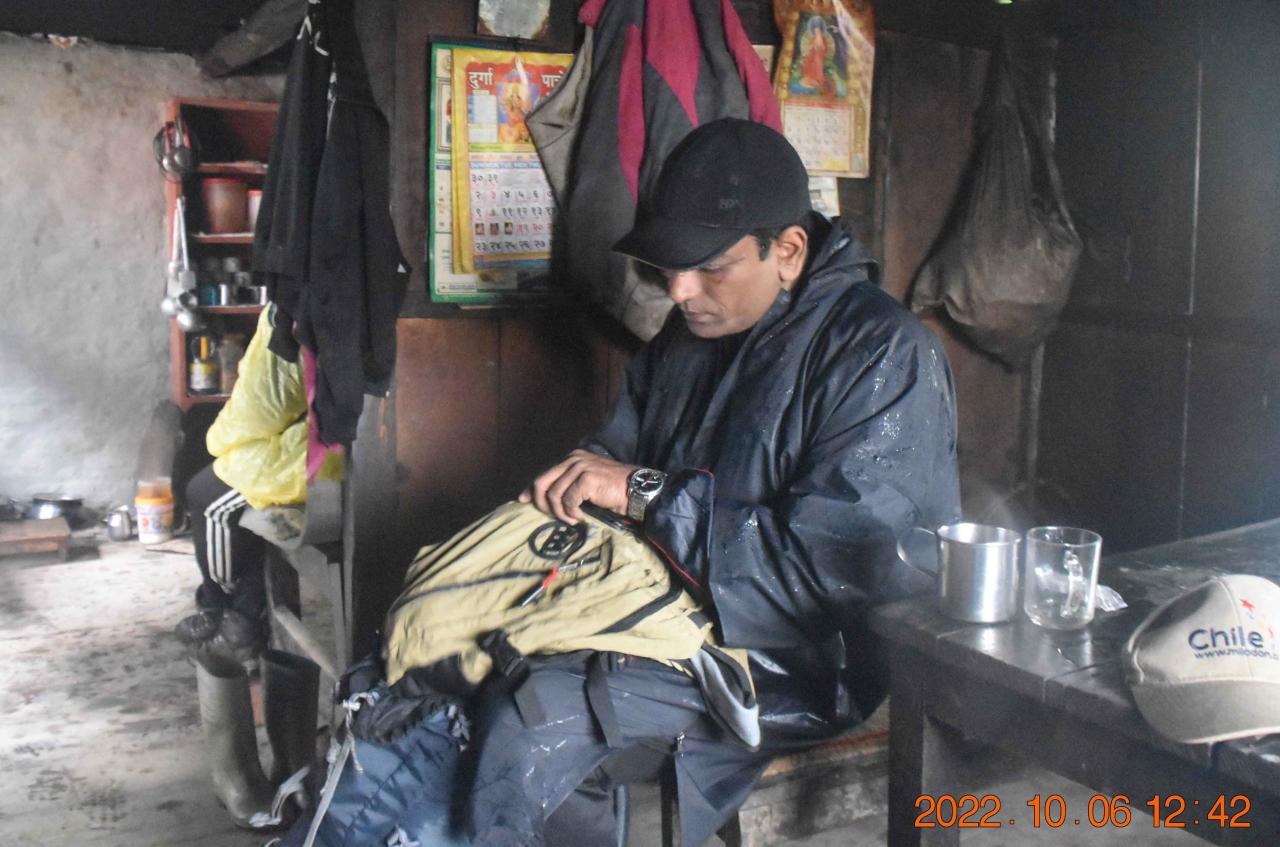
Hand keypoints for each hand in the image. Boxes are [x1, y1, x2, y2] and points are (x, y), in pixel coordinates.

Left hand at [519, 449, 635, 524]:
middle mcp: (573, 459)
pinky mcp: (586, 478)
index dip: (531, 489)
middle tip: (551, 516)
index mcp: (572, 458)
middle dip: (541, 502)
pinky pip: (568, 500)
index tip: (523, 500)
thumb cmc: (613, 490)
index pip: (544, 473)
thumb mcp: (587, 484)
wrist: (636, 490)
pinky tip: (580, 518)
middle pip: (542, 482)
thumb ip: (569, 486)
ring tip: (571, 520)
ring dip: (560, 512)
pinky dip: (571, 513)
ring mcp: (580, 467)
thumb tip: (548, 500)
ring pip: (554, 494)